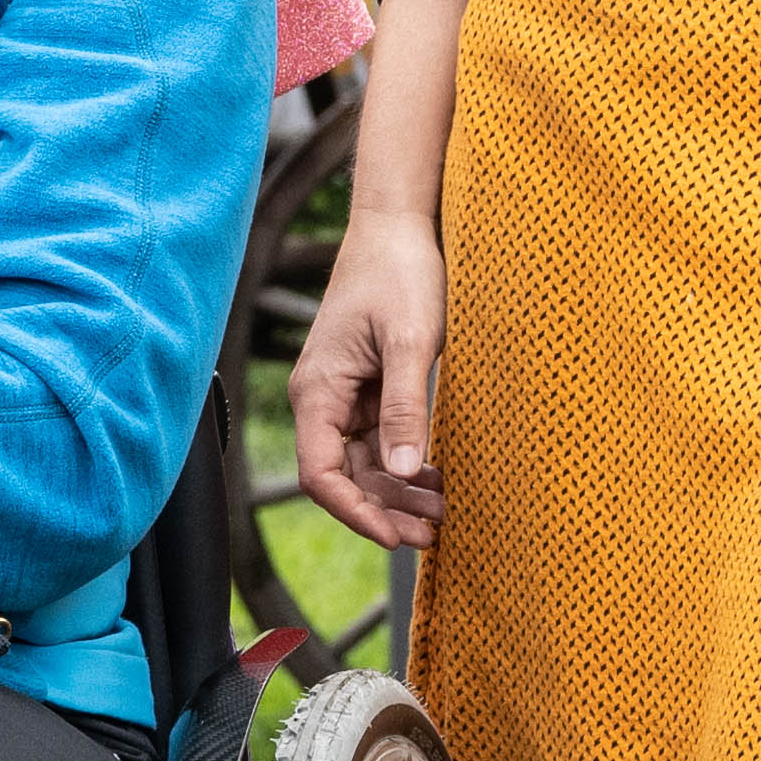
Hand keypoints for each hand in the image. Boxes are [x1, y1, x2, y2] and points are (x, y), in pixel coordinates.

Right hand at [286, 208, 446, 555]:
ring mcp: (344, 395)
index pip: (320, 474)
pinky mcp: (367, 388)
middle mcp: (322, 399)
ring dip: (398, 490)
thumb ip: (405, 408)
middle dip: (384, 508)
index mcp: (318, 390)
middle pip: (342, 477)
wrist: (399, 225)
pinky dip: (405, 462)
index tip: (395, 535)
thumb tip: (402, 472)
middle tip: (432, 533)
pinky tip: (436, 475)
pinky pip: (379, 440)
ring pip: (363, 463)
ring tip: (442, 510)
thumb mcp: (408, 341)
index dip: (354, 512)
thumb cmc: (399, 272)